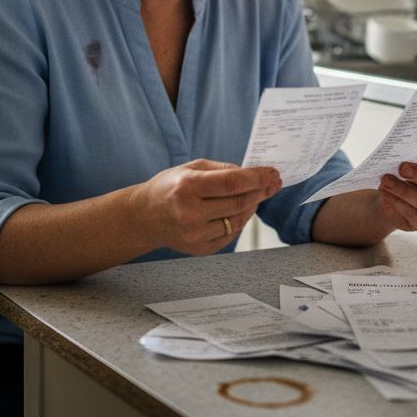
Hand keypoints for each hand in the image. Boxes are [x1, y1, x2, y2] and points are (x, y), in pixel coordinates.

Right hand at [131, 159, 281, 254]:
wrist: (144, 217)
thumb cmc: (168, 188)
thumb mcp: (190, 168)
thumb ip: (221, 169)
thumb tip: (250, 174)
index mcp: (188, 187)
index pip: (231, 183)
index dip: (257, 178)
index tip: (272, 173)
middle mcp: (190, 213)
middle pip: (239, 203)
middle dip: (261, 191)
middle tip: (273, 183)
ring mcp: (195, 234)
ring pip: (238, 220)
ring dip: (253, 206)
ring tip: (257, 195)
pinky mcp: (199, 249)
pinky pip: (230, 234)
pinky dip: (240, 221)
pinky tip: (242, 210)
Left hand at [376, 149, 416, 231]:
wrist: (392, 199)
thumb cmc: (405, 175)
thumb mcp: (410, 164)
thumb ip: (410, 159)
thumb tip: (399, 155)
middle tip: (402, 168)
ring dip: (404, 191)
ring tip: (386, 181)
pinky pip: (415, 215)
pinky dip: (397, 202)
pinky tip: (386, 194)